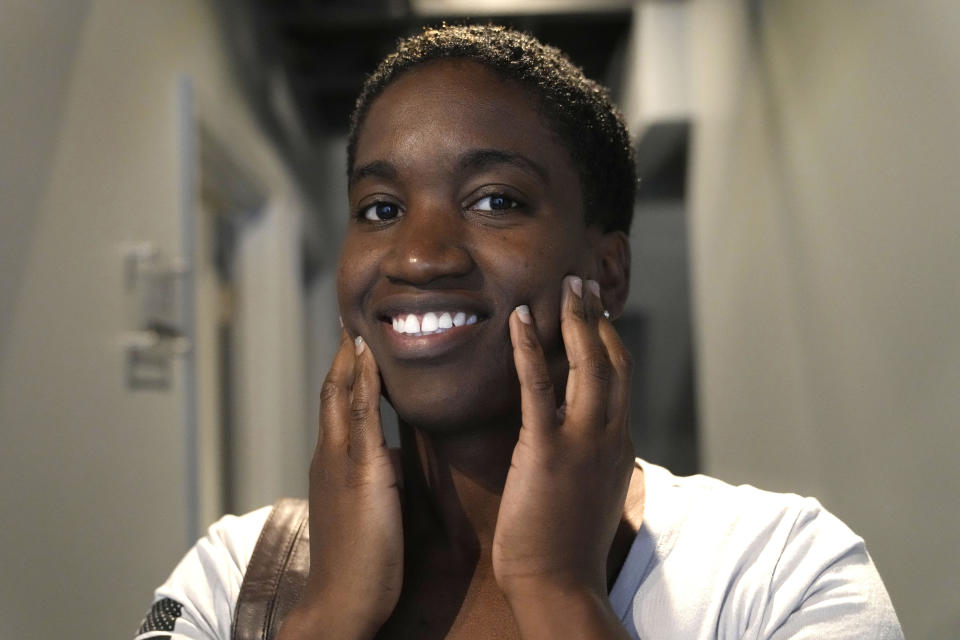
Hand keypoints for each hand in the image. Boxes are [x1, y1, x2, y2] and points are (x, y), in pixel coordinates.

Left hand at [278, 330, 402, 639]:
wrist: (346, 602)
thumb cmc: (365, 543)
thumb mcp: (371, 472)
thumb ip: (368, 417)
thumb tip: (362, 362)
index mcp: (335, 447)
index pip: (338, 386)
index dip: (346, 353)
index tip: (355, 319)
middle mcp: (329, 457)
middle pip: (335, 399)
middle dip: (345, 365)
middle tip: (358, 335)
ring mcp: (335, 479)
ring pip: (342, 420)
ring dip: (353, 389)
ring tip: (368, 368)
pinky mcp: (346, 497)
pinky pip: (352, 443)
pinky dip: (362, 420)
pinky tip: (376, 429)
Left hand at [493, 275, 634, 633]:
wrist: (560, 584)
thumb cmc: (567, 544)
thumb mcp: (590, 490)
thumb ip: (593, 455)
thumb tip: (582, 434)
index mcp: (620, 443)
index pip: (621, 376)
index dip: (609, 337)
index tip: (597, 309)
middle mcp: (611, 434)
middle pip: (613, 359)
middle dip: (599, 316)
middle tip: (583, 281)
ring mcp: (583, 441)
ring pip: (589, 364)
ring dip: (576, 318)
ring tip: (565, 284)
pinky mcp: (548, 450)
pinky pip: (539, 387)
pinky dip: (530, 349)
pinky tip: (520, 320)